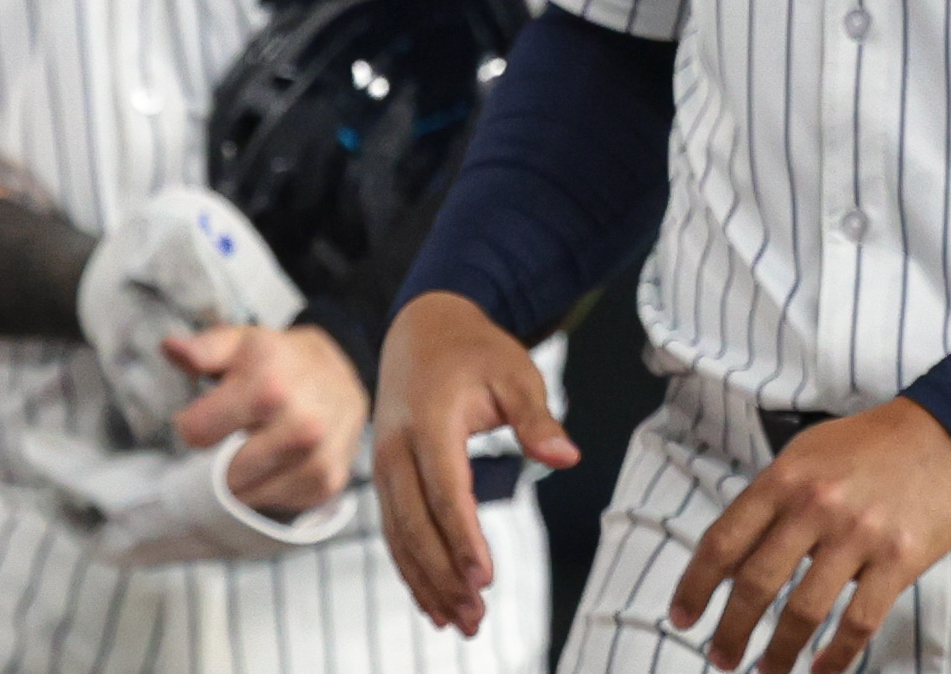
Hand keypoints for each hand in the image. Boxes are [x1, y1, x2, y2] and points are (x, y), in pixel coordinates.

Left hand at [165, 321, 365, 515]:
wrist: (344, 371)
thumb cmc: (280, 360)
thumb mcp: (242, 343)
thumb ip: (204, 348)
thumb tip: (170, 346)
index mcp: (270, 384)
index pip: (195, 432)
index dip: (194, 423)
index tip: (209, 413)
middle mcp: (301, 421)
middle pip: (222, 474)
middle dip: (219, 460)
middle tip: (235, 436)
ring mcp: (318, 453)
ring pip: (248, 495)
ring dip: (243, 480)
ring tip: (254, 451)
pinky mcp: (329, 478)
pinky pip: (277, 503)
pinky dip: (270, 490)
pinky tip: (277, 464)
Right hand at [374, 292, 577, 635]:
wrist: (421, 329)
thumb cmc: (477, 351)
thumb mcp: (516, 372)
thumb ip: (537, 418)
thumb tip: (566, 458)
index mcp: (431, 422)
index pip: (446, 491)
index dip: (463, 538)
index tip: (484, 578)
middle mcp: (397, 450)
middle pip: (416, 525)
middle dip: (444, 576)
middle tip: (476, 616)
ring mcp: (383, 467)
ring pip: (399, 537)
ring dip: (426, 583)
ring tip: (459, 622)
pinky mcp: (383, 479)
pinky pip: (394, 532)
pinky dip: (412, 569)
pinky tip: (433, 601)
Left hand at [669, 400, 950, 673]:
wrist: (944, 430)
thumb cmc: (866, 447)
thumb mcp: (806, 457)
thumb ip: (768, 505)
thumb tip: (726, 569)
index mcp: (787, 478)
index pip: (723, 542)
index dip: (695, 587)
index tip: (684, 619)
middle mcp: (817, 505)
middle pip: (756, 584)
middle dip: (731, 631)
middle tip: (721, 658)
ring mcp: (861, 533)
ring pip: (804, 611)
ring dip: (778, 653)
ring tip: (767, 671)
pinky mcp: (899, 558)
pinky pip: (859, 621)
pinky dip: (836, 656)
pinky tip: (821, 669)